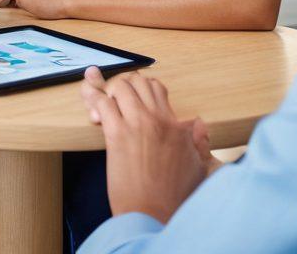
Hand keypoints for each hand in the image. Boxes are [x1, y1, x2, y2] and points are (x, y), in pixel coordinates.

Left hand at [81, 68, 207, 223]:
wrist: (154, 216)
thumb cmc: (174, 197)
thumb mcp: (197, 167)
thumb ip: (200, 142)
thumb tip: (198, 123)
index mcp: (177, 126)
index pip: (157, 88)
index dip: (141, 89)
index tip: (132, 100)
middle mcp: (158, 119)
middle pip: (138, 80)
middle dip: (125, 86)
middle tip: (117, 101)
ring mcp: (137, 124)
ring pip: (120, 86)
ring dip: (109, 93)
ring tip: (105, 107)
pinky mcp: (117, 134)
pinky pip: (102, 103)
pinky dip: (96, 104)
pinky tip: (96, 117)